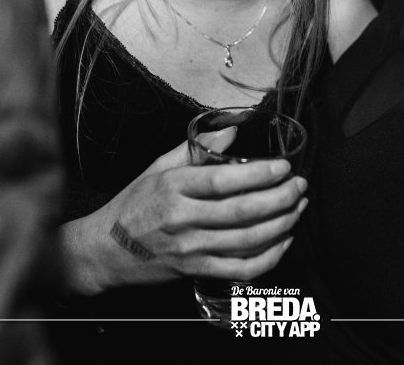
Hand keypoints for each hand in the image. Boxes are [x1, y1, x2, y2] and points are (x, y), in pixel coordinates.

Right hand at [61, 140, 306, 294]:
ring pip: (247, 240)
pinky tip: (283, 241)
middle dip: (280, 199)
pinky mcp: (195, 271)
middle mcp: (182, 218)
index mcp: (173, 187)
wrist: (104, 250)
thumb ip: (196, 149)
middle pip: (242, 211)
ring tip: (298, 208)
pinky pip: (240, 269)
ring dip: (281, 224)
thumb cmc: (133, 205)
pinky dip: (268, 258)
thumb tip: (232, 131)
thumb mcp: (158, 168)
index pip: (223, 180)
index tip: (283, 167)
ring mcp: (189, 249)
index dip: (259, 174)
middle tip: (299, 186)